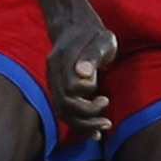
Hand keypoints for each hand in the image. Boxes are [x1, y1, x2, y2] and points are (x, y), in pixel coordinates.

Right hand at [44, 18, 118, 139]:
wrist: (74, 27)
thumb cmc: (94, 34)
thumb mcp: (101, 39)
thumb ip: (93, 54)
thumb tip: (84, 74)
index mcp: (62, 59)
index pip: (70, 88)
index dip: (87, 96)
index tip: (105, 96)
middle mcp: (53, 72)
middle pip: (64, 105)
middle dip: (87, 117)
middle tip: (107, 121)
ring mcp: (52, 81)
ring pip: (62, 112)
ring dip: (83, 124)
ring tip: (103, 126)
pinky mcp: (56, 88)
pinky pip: (63, 110)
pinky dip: (78, 124)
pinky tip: (93, 133)